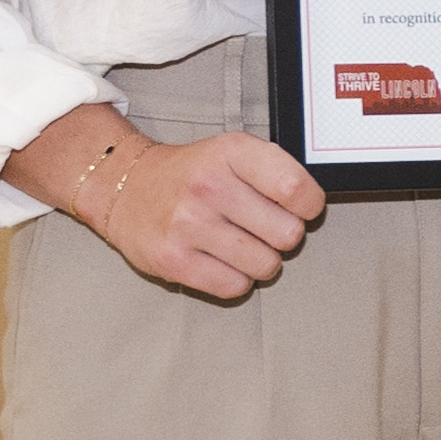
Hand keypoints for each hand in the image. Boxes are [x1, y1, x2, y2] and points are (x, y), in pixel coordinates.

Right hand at [40, 108, 321, 301]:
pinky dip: (236, 280)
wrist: (125, 188)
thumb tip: (315, 207)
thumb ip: (276, 171)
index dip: (310, 206)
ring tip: (237, 243)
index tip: (299, 207)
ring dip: (260, 261)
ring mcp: (188, 225)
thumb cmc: (192, 174)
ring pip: (266, 266)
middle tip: (260, 227)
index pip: (298, 190)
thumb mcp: (233, 152)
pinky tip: (220, 260)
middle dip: (283, 236)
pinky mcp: (173, 260)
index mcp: (232, 152)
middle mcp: (209, 186)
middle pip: (289, 235)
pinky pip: (235, 287)